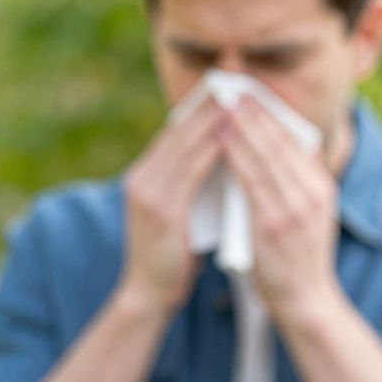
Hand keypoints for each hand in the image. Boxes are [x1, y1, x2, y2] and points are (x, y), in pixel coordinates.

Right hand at [118, 93, 226, 312]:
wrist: (148, 295)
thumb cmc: (171, 257)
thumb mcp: (176, 213)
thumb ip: (189, 185)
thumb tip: (220, 156)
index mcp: (143, 176)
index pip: (174, 133)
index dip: (199, 110)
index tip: (225, 90)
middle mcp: (141, 178)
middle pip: (179, 132)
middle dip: (209, 108)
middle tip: (236, 86)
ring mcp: (149, 193)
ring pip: (186, 147)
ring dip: (214, 123)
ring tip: (239, 103)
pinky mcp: (162, 210)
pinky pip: (193, 171)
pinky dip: (214, 151)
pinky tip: (233, 138)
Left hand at [221, 97, 346, 325]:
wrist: (305, 301)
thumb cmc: (299, 260)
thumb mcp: (312, 217)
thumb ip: (301, 186)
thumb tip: (290, 152)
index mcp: (322, 188)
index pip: (296, 141)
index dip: (274, 115)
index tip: (254, 96)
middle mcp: (313, 192)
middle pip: (282, 141)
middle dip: (256, 113)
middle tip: (235, 90)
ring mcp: (295, 207)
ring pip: (265, 155)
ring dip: (242, 127)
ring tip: (223, 106)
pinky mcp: (274, 222)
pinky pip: (251, 179)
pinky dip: (235, 155)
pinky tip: (220, 139)